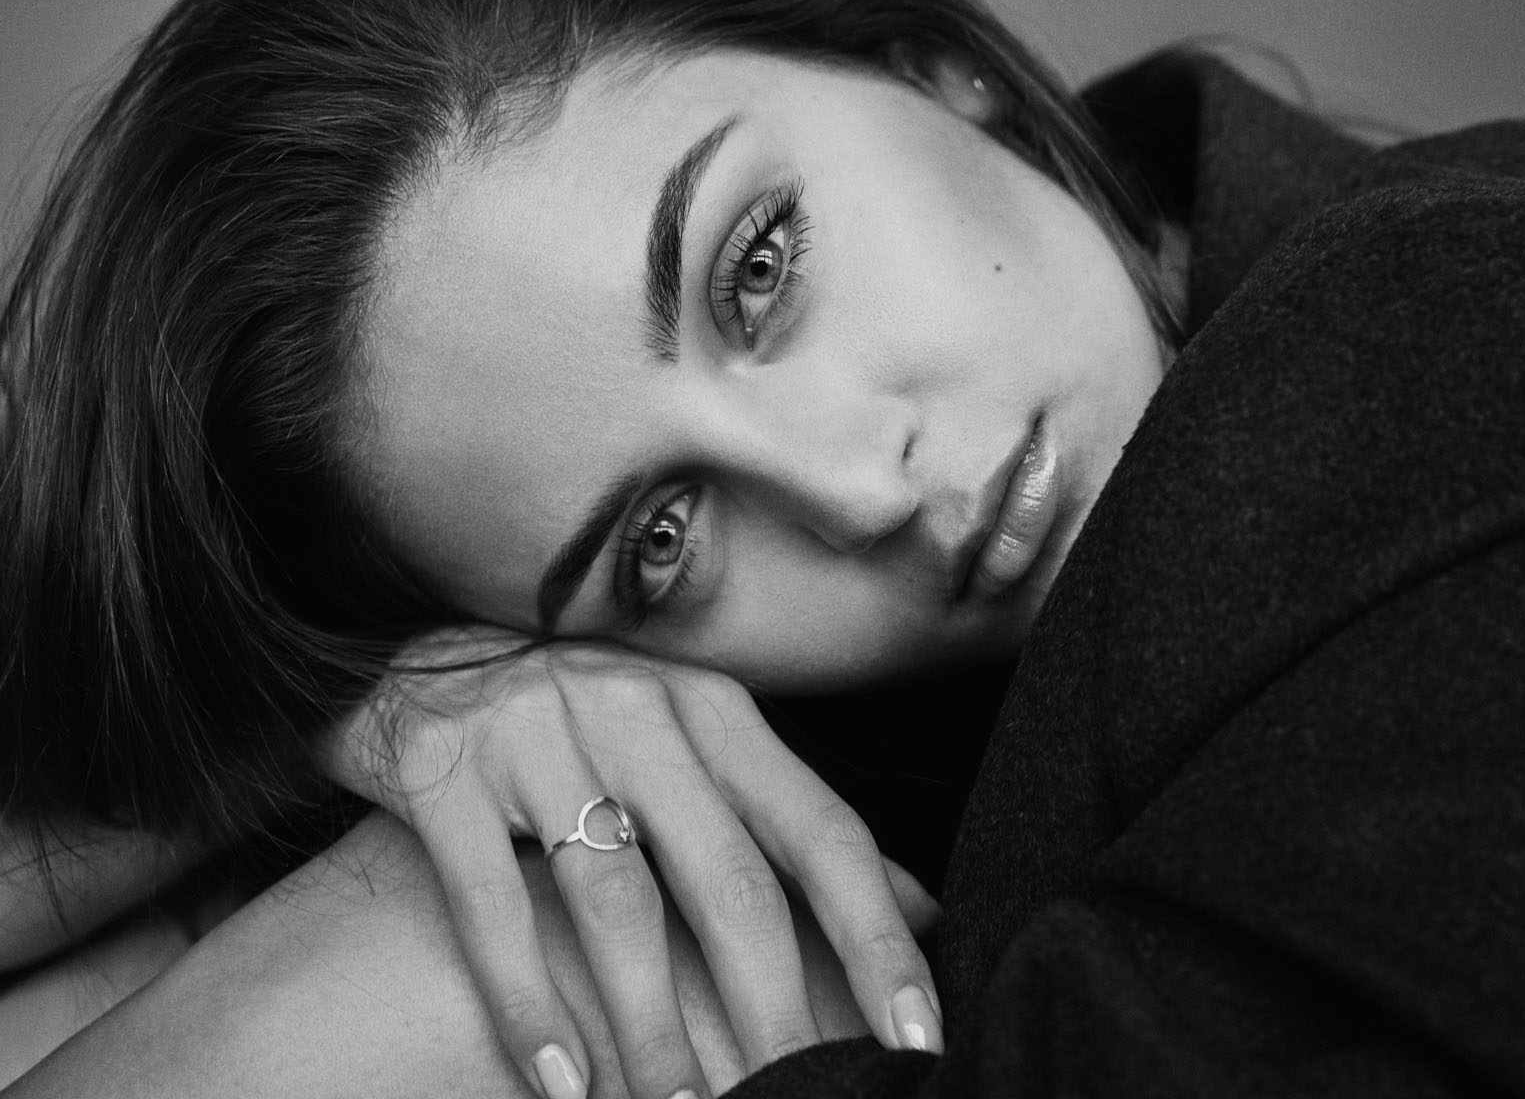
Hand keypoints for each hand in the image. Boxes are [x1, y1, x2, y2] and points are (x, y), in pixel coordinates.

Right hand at [319, 628, 942, 1098]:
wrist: (411, 658)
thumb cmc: (584, 724)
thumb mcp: (700, 751)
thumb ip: (796, 827)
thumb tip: (924, 910)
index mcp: (719, 713)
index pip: (822, 833)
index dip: (876, 939)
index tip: (918, 1037)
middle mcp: (641, 710)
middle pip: (729, 879)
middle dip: (775, 1008)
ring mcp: (538, 731)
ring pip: (617, 901)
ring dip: (654, 1026)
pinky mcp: (444, 767)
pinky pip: (494, 902)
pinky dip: (528, 1000)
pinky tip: (560, 1082)